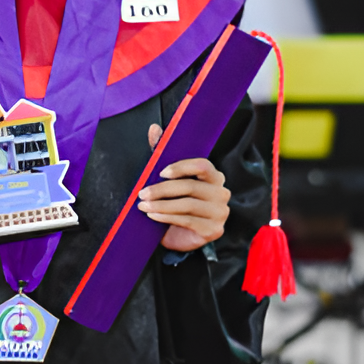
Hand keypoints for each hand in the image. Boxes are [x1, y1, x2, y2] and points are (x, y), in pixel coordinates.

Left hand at [139, 124, 230, 252]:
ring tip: (143, 205)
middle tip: (141, 192)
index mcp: (214, 176)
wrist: (179, 235)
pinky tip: (153, 215)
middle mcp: (222, 192)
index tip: (160, 172)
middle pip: (191, 186)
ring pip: (187, 205)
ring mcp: (220, 212)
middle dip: (162, 190)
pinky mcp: (214, 230)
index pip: (203, 165)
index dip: (181, 167)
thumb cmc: (175, 202)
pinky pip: (187, 220)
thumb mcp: (168, 178)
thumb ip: (162, 152)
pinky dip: (166, 217)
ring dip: (161, 205)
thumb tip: (154, 128)